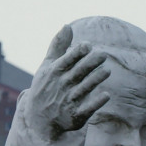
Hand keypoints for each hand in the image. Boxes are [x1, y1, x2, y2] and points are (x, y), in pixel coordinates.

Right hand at [24, 25, 110, 140]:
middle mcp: (61, 86)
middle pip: (78, 73)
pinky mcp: (76, 116)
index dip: (77, 53)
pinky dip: (96, 103)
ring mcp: (68, 102)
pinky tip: (106, 95)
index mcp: (54, 72)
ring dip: (95, 80)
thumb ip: (58, 46)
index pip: (67, 60)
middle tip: (103, 55)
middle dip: (90, 64)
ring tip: (107, 71)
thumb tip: (67, 25)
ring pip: (84, 89)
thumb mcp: (47, 66)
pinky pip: (88, 109)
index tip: (88, 46)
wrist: (39, 119)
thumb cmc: (45, 87)